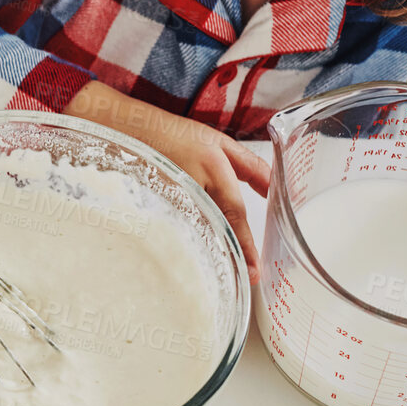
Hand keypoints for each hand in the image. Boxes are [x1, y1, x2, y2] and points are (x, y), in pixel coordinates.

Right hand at [62, 80, 270, 281]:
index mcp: (212, 165)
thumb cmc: (175, 135)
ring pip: (194, 230)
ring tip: (224, 275)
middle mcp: (191, 183)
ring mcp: (169, 196)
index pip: (233, 210)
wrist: (130, 128)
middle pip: (215, 226)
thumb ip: (252, 167)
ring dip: (210, 254)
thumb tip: (276, 189)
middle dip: (232, 254)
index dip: (244, 241)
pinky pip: (174, 227)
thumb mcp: (220, 142)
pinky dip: (187, 243)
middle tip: (246, 277)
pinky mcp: (153, 203)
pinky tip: (191, 259)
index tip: (255, 266)